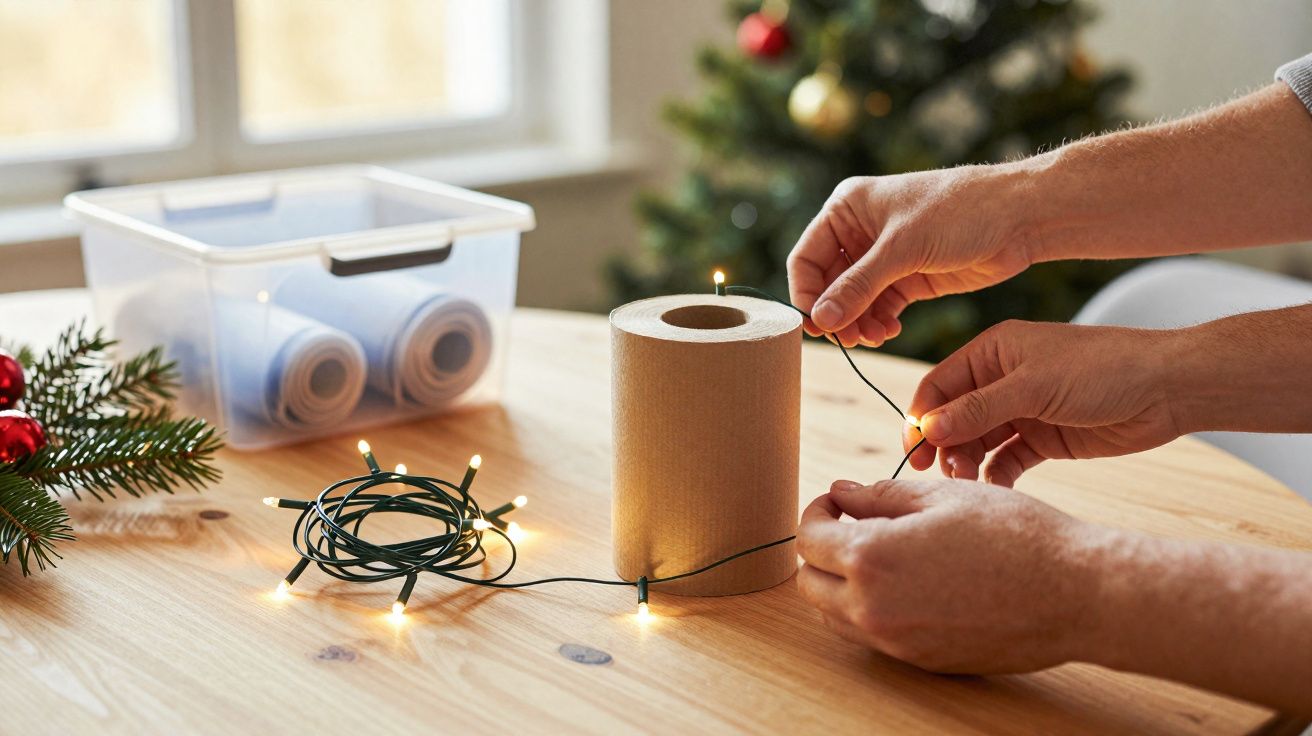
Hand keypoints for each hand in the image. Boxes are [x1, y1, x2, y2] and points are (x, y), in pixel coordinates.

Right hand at [786, 166, 1035, 346]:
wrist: (1020, 217)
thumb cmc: (960, 212)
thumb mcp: (903, 248)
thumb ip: (859, 286)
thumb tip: (821, 320)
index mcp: (848, 208)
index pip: (807, 258)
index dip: (806, 294)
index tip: (816, 326)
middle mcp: (860, 231)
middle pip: (828, 284)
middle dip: (837, 313)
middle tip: (848, 340)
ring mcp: (884, 256)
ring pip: (854, 301)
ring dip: (858, 323)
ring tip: (874, 339)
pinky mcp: (908, 277)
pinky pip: (879, 307)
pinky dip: (878, 323)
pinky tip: (889, 332)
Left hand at [796, 478, 1103, 673]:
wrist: (1075, 594)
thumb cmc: (1016, 535)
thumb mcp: (943, 496)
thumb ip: (879, 496)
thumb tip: (840, 493)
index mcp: (871, 556)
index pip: (808, 538)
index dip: (817, 512)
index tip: (836, 503)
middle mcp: (872, 607)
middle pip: (809, 583)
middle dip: (820, 551)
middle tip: (851, 525)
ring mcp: (896, 642)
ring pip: (833, 616)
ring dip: (838, 584)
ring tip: (878, 554)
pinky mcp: (920, 662)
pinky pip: (870, 637)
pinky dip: (868, 610)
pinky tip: (905, 583)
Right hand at [904, 320, 1182, 486]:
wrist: (1167, 389)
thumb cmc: (1102, 370)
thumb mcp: (1034, 386)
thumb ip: (978, 409)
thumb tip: (926, 429)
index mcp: (993, 352)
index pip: (939, 385)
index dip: (921, 417)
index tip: (914, 449)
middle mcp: (1001, 380)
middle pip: (953, 417)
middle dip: (941, 444)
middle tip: (938, 474)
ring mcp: (1021, 411)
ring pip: (976, 441)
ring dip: (966, 462)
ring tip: (967, 482)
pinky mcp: (1042, 439)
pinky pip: (1004, 460)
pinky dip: (994, 475)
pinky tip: (993, 490)